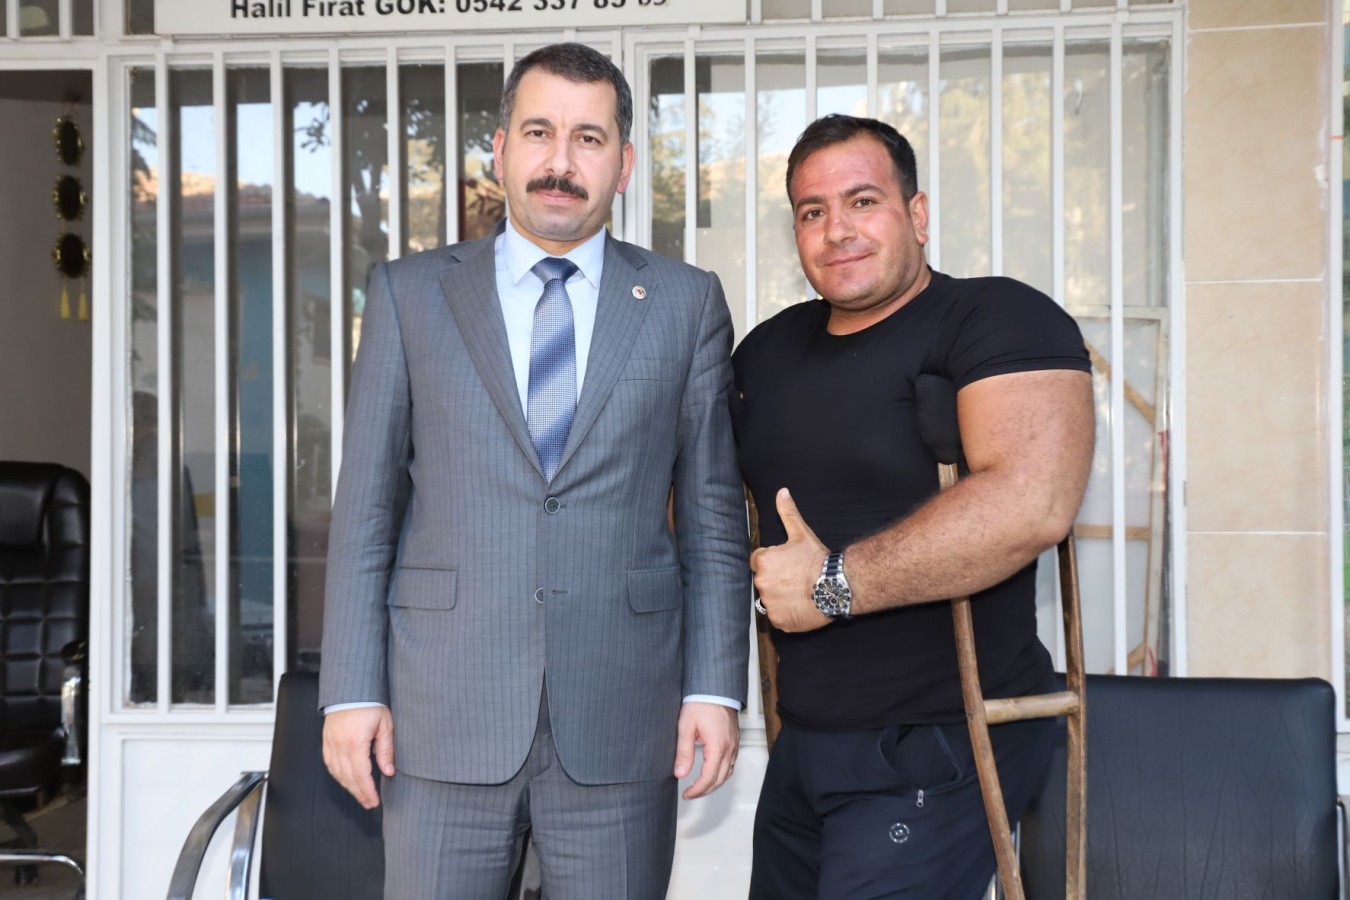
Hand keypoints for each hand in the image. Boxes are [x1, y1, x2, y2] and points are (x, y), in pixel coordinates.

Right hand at [322, 706, 395, 809]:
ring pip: (337, 773)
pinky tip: (346, 780)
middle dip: (359, 793)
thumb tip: (388, 771)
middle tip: (369, 804)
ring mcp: (330, 743)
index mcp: (355, 742)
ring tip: (360, 795)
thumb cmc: (371, 703)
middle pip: (348, 777)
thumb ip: (386, 750)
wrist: (352, 688)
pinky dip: (338, 775)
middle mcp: (339, 745)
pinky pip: (329, 763)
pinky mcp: (326, 740)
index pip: (361, 775)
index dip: (367, 791)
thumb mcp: (385, 725)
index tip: (374, 801)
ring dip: (348, 787)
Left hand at [674, 702, 739, 799]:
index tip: (687, 794)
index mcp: (717, 746)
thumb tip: (680, 773)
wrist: (714, 687)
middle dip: (705, 790)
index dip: (697, 790)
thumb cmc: (701, 702)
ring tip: (700, 787)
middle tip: (691, 794)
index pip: (709, 777)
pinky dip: (722, 773)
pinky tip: (713, 772)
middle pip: (720, 779)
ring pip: (728, 773)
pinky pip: (731, 763)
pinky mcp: (735, 740)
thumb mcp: (686, 727)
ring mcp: (734, 744)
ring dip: (715, 783)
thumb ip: (683, 752)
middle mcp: (729, 747)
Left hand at [750, 488, 831, 632]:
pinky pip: (778, 617)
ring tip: (799, 592)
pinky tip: (800, 605)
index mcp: (763, 562)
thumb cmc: (818, 560)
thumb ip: (787, 513)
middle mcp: (762, 583)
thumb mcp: (801, 534)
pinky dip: (786, 613)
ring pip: (770, 599)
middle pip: (764, 581)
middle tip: (796, 577)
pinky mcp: (779, 621)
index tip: (788, 564)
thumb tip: (782, 492)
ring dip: (780, 596)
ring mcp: (770, 604)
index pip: (759, 561)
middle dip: (776, 579)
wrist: (836, 586)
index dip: (774, 561)